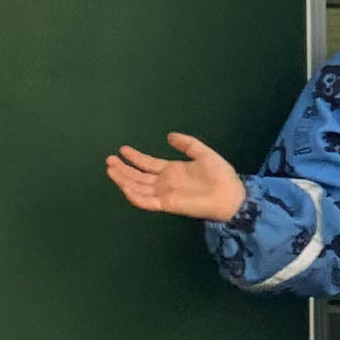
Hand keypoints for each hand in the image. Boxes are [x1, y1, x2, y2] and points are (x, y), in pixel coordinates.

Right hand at [106, 133, 247, 222]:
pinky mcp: (168, 204)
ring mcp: (164, 194)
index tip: (122, 149)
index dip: (135, 157)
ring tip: (110, 170)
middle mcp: (164, 182)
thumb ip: (186, 144)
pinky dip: (135, 196)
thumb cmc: (220, 175)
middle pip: (138, 176)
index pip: (148, 164)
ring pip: (138, 187)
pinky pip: (147, 201)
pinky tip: (125, 187)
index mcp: (172, 170)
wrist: (231, 194)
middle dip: (123, 169)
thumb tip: (169, 135)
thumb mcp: (202, 153)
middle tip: (108, 160)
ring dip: (124, 179)